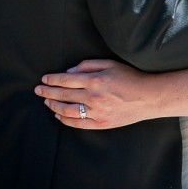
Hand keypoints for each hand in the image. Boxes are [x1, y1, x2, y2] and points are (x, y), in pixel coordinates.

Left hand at [35, 59, 154, 129]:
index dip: (53, 79)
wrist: (149, 97)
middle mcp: (94, 97)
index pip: (67, 80)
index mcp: (96, 80)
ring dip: (53, 105)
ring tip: (47, 101)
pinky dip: (64, 119)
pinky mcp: (100, 123)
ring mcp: (96, 112)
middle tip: (38, 90)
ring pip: (67, 110)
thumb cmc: (132, 78)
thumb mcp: (112, 64)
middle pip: (64, 94)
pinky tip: (58, 115)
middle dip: (48, 91)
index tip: (44, 79)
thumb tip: (70, 72)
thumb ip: (89, 65)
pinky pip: (77, 123)